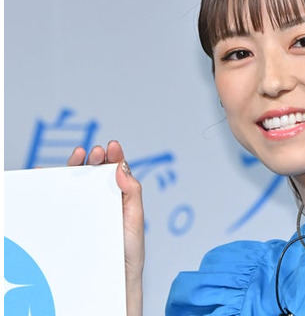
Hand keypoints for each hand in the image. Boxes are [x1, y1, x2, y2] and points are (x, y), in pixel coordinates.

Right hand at [68, 140, 143, 315]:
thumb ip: (132, 193)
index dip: (113, 156)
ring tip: (77, 156)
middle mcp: (101, 201)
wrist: (115, 280)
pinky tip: (48, 175)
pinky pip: (60, 201)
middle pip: (94, 173)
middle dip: (93, 158)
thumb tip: (123, 167)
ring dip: (75, 167)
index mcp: (120, 198)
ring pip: (76, 184)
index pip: (115, 171)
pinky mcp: (70, 220)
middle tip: (95, 152)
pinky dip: (52, 186)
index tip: (111, 146)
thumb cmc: (128, 252)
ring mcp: (85, 210)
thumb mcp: (135, 220)